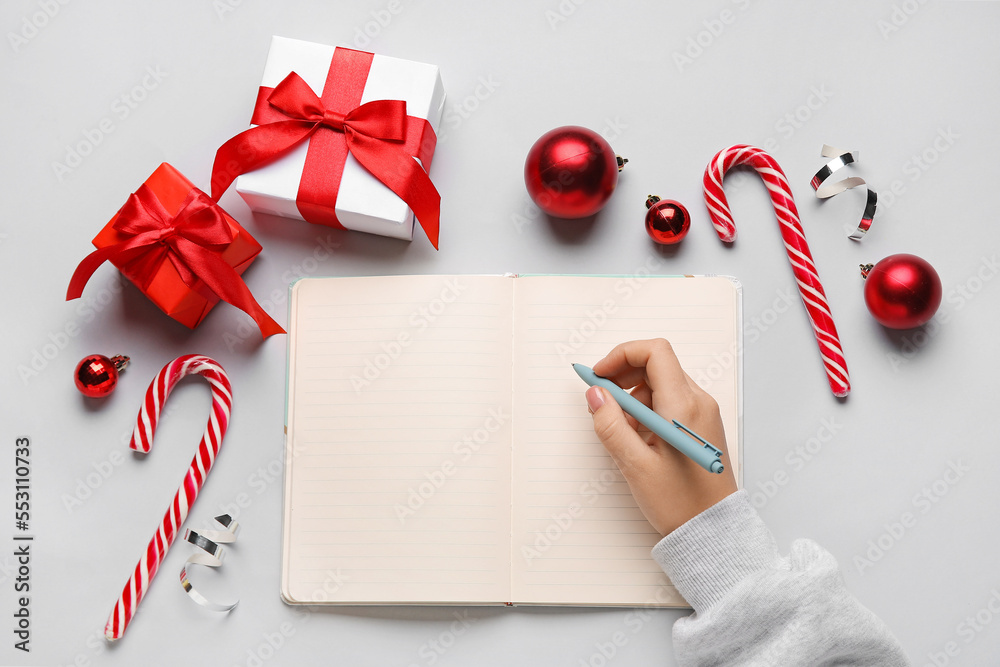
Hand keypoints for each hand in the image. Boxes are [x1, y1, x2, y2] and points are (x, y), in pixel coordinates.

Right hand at [585, 339, 737, 536]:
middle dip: (623, 375)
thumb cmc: (680, 503)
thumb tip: (595, 394)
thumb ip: (611, 425)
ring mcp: (702, 412)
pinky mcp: (699, 425)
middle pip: (657, 364)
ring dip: (634, 395)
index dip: (621, 355)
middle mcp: (698, 402)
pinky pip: (669, 401)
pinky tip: (637, 436)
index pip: (654, 352)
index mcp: (683, 407)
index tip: (599, 376)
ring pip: (661, 382)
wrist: (713, 529)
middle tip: (601, 399)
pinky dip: (647, 408)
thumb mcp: (635, 466)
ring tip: (620, 428)